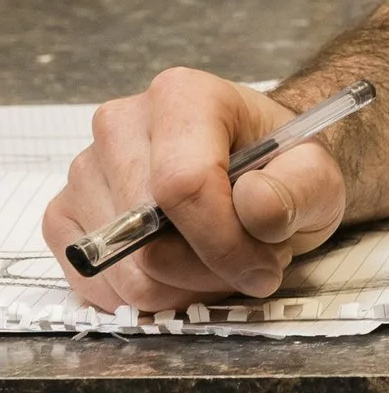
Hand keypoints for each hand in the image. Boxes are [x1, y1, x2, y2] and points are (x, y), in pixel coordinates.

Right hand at [42, 70, 349, 316]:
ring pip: (125, 272)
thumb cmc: (279, 167)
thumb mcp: (317, 176)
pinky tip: (180, 269)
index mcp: (182, 97)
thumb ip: (300, 190)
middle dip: (209, 270)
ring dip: (182, 286)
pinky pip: (95, 283)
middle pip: (149, 239)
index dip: (224, 244)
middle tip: (249, 260)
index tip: (263, 266)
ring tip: (218, 258)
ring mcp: (85, 171)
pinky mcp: (65, 214)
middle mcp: (120, 125)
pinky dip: (145, 294)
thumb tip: (254, 208)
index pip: (183, 185)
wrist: (256, 168)